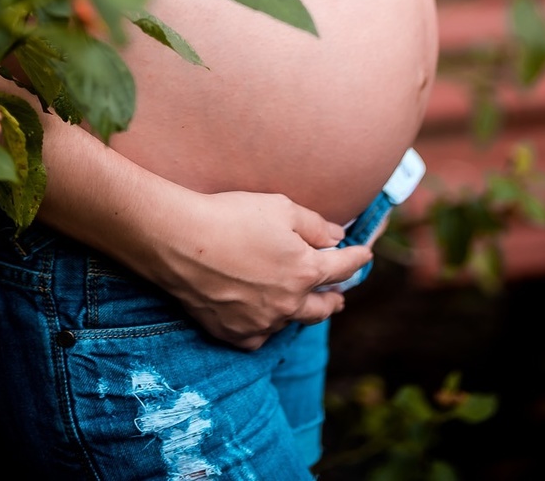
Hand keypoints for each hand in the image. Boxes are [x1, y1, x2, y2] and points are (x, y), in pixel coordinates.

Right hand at [147, 189, 381, 350]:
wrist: (180, 241)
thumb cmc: (232, 216)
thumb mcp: (280, 207)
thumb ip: (315, 225)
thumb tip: (338, 237)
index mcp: (305, 271)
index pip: (343, 268)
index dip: (357, 258)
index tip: (364, 254)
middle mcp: (289, 304)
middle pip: (324, 308)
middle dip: (335, 299)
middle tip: (339, 297)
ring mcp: (262, 323)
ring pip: (291, 321)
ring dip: (298, 311)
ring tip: (298, 303)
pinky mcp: (235, 335)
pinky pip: (260, 336)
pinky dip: (265, 326)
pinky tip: (262, 318)